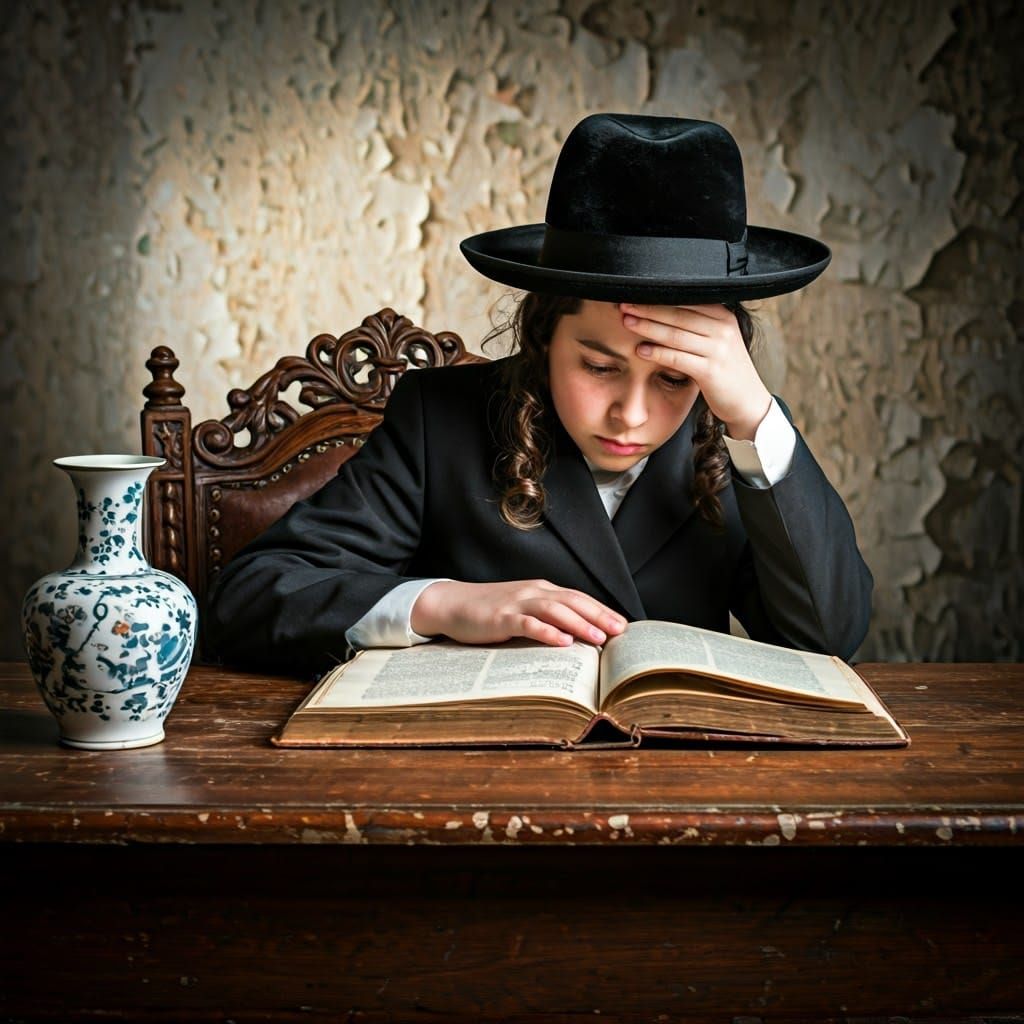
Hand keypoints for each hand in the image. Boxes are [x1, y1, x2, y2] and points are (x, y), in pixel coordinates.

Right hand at [410, 579, 627, 646]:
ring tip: (599, 637)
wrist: (450, 603)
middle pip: (572, 601)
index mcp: (540, 590)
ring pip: (555, 610)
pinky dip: (547, 632)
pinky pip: (528, 624)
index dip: (601, 610)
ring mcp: (517, 604)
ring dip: (579, 623)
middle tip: (620, 631)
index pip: (578, 598)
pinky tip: (563, 642)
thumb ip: (545, 616)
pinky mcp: (501, 618)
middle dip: (599, 615)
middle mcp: (533, 592)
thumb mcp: (521, 608)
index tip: (622, 624)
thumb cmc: (488, 610)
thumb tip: (574, 635)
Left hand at [620, 302, 770, 440]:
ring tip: (627, 323)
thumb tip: (661, 311)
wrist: (748, 401)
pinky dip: (657, 353)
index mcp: (723, 316)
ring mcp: (719, 350)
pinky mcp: (712, 371)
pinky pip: (678, 358)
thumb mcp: (717, 341)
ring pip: (676, 334)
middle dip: (648, 309)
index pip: (686, 300)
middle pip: (679, 314)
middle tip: (625, 305)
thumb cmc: (726, 370)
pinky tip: (640, 351)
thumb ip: (697, 325)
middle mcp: (723, 329)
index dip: (659, 297)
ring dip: (649, 327)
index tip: (635, 293)